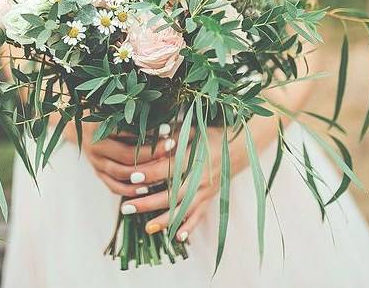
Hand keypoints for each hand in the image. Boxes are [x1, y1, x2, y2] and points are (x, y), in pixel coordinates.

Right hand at [64, 120, 177, 197]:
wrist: (77, 124)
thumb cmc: (102, 112)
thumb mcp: (114, 109)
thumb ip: (133, 114)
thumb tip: (163, 114)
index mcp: (98, 127)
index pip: (127, 132)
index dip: (148, 132)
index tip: (167, 130)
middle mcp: (95, 146)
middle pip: (126, 155)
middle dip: (151, 154)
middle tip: (171, 148)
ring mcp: (95, 162)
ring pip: (120, 173)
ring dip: (143, 173)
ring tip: (163, 170)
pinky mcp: (97, 173)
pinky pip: (113, 186)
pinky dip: (130, 190)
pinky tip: (146, 188)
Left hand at [119, 128, 239, 242]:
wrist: (242, 147)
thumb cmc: (214, 135)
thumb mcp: (194, 130)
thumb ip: (174, 133)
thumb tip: (152, 133)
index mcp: (194, 158)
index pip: (167, 168)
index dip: (149, 173)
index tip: (132, 178)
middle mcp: (200, 178)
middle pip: (171, 194)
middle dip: (148, 203)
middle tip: (126, 207)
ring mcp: (206, 191)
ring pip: (183, 210)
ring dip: (164, 220)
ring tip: (146, 228)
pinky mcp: (210, 198)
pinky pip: (199, 215)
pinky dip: (190, 227)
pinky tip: (178, 238)